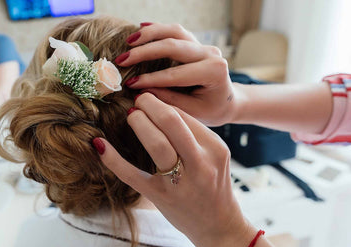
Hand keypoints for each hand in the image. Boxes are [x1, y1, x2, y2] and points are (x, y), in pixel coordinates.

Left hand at [94, 93, 254, 246]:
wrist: (219, 226)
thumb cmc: (213, 187)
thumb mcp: (213, 157)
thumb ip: (193, 135)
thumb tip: (160, 110)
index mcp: (214, 148)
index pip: (184, 115)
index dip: (163, 102)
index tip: (150, 97)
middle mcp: (201, 163)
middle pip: (172, 122)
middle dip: (150, 105)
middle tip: (139, 100)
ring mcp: (180, 182)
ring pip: (157, 143)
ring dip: (139, 123)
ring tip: (131, 115)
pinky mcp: (160, 197)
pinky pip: (132, 174)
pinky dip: (112, 159)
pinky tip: (99, 144)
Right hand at [116, 23, 239, 126]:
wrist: (227, 101)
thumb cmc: (212, 110)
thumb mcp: (193, 113)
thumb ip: (169, 101)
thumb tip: (141, 92)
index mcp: (214, 72)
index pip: (176, 74)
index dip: (151, 79)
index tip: (130, 85)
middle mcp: (210, 54)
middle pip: (173, 46)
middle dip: (144, 52)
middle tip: (122, 61)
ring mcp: (203, 46)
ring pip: (174, 32)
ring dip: (149, 34)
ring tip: (128, 42)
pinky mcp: (195, 43)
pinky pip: (175, 31)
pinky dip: (158, 29)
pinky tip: (140, 29)